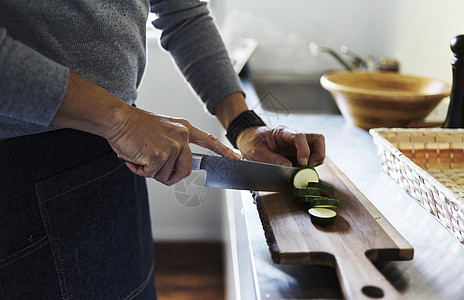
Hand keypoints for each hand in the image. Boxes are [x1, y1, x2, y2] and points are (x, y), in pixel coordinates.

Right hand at [51, 72, 238, 185]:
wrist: (118, 119)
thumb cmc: (134, 126)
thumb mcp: (161, 131)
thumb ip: (172, 146)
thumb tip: (172, 167)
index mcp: (183, 128)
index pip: (208, 140)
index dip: (223, 151)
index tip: (236, 158)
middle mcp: (182, 137)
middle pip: (185, 171)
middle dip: (168, 174)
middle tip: (151, 164)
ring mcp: (173, 147)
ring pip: (165, 175)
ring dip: (149, 170)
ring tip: (140, 154)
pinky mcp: (160, 156)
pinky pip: (152, 175)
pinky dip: (140, 170)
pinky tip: (135, 156)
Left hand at [236, 125, 324, 166]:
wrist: (247, 139)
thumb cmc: (251, 142)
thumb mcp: (256, 151)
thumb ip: (271, 159)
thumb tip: (288, 167)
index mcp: (282, 132)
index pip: (300, 137)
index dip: (304, 150)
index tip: (303, 163)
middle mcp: (293, 136)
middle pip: (317, 139)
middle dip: (318, 154)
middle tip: (309, 167)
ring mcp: (296, 144)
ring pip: (317, 147)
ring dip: (316, 159)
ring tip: (305, 170)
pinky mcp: (296, 152)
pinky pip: (311, 155)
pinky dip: (311, 163)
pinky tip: (301, 170)